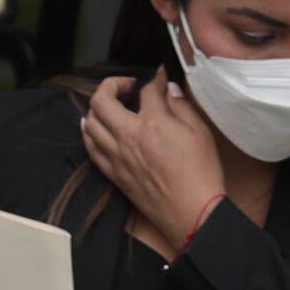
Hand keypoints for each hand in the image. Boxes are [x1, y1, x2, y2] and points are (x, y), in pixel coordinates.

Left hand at [80, 69, 228, 260]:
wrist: (192, 213)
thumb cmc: (200, 174)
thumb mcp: (199, 132)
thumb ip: (181, 105)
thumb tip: (169, 89)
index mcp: (152, 122)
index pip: (147, 89)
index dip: (156, 79)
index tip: (162, 77)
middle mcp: (128, 136)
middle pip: (102, 100)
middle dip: (112, 85)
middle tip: (127, 87)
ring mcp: (117, 156)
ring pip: (90, 123)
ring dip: (96, 108)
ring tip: (109, 105)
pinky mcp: (114, 174)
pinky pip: (91, 148)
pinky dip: (89, 133)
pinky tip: (94, 129)